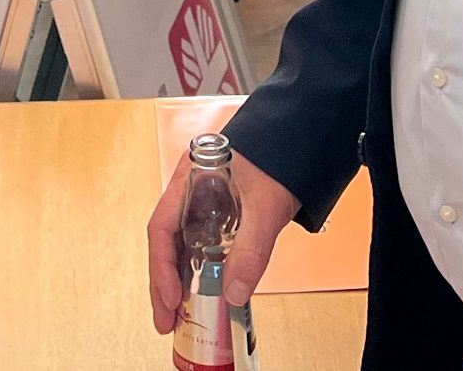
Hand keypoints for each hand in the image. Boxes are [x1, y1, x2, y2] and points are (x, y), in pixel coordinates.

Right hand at [145, 146, 299, 332]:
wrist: (301, 142)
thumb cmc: (279, 162)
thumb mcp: (265, 209)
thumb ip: (251, 251)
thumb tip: (234, 294)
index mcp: (189, 181)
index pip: (161, 228)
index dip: (161, 267)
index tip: (169, 298)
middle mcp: (190, 193)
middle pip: (166, 242)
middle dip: (163, 284)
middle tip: (165, 320)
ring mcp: (203, 204)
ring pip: (181, 246)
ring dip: (178, 281)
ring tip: (176, 315)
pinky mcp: (220, 215)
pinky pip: (201, 246)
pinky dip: (199, 272)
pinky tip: (200, 293)